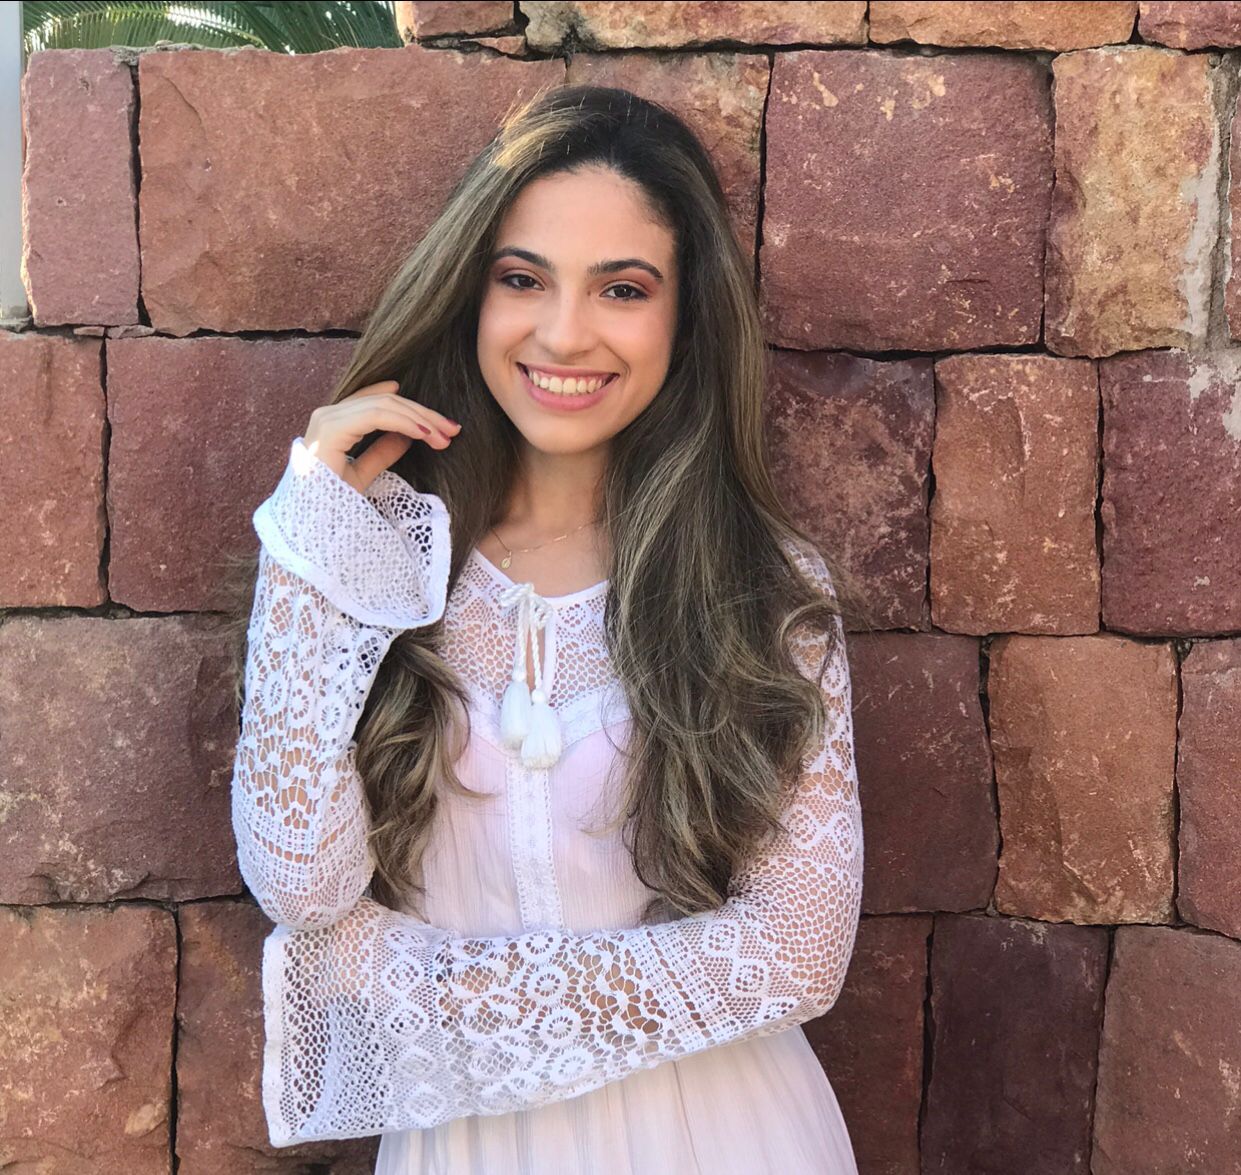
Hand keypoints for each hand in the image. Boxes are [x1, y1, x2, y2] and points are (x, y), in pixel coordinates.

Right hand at [302, 379, 461, 494]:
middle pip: (385, 401)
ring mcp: (327, 420)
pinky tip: (424, 433)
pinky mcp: (330, 430)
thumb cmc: (330, 505)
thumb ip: (381, 452)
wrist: (310, 528)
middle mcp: (327, 415)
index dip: (411, 408)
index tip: (439, 422)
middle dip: (423, 413)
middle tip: (453, 429)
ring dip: (420, 418)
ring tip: (444, 435)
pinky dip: (404, 422)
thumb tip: (407, 436)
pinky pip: (375, 415)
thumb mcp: (362, 475)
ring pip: (384, 405)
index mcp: (334, 423)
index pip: (376, 401)